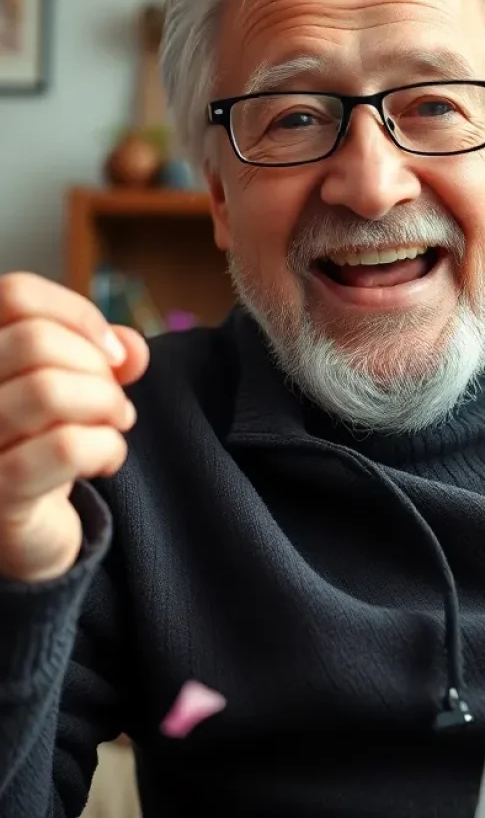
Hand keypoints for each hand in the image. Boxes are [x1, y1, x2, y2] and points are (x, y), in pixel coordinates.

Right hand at [0, 273, 147, 582]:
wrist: (24, 530)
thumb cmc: (43, 441)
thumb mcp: (74, 385)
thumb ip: (103, 353)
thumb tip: (130, 349)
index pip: (14, 294)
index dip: (78, 313)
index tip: (113, 353)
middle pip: (35, 340)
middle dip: (98, 368)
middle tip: (116, 401)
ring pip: (48, 389)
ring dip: (107, 405)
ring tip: (116, 424)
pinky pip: (65, 447)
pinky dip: (106, 448)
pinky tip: (107, 460)